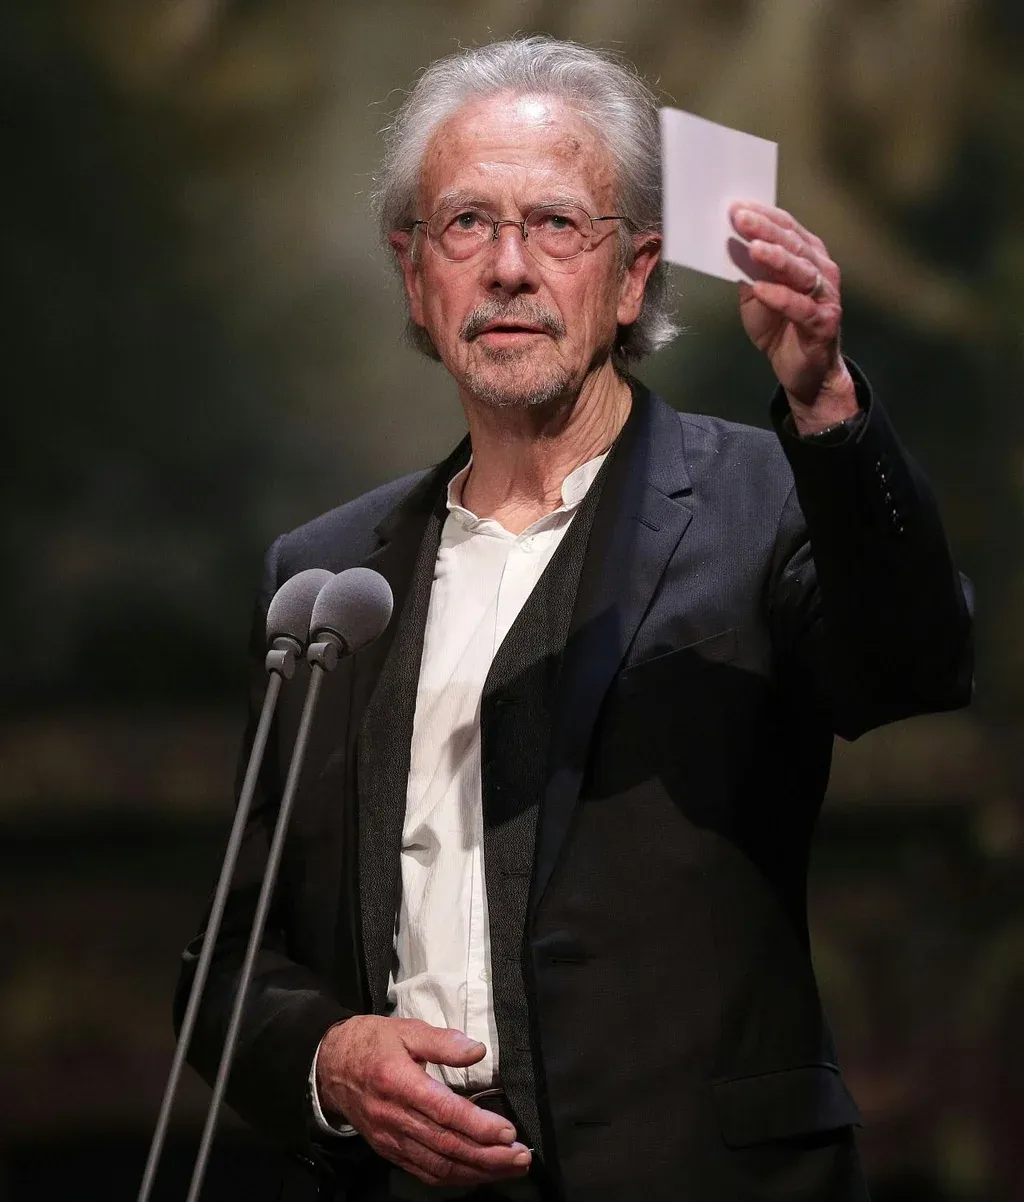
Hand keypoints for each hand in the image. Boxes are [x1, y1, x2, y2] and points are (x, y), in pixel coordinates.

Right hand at [316, 1016, 532, 1186]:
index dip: (478, 1126)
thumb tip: (478, 1051)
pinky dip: (454, 1178)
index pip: (444, 1112)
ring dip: (477, 1171)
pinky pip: (425, 1172)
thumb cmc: (372, 1043)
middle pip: (447, 1145)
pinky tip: (478, 1174)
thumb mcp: (406, 1030)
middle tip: (521, 1156)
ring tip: (509, 1167)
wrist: (329, 1067)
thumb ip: (443, 1041)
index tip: (507, 1131)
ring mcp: (391, 1140)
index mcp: (399, 1083)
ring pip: (439, 1165)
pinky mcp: (390, 1151)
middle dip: (488, 1156)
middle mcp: (395, 1118)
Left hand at [729, 201, 858, 433]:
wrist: (802, 371)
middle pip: (793, 244)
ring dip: (776, 257)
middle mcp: (821, 272)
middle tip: (740, 217)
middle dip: (765, 229)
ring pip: (801, 271)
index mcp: (807, 257)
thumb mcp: (756, 294)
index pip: (787, 228)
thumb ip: (748, 270)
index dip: (764, 215)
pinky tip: (761, 290)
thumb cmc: (780, 327)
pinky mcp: (824, 323)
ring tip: (752, 247)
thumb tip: (727, 244)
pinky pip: (801, 308)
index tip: (736, 205)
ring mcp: (826, 297)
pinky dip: (780, 297)